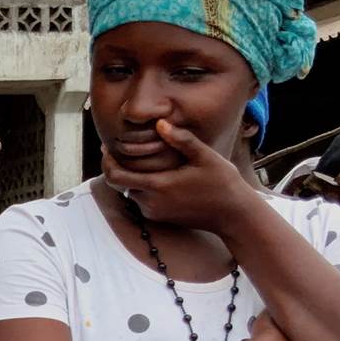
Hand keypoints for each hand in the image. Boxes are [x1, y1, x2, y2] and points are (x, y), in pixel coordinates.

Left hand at [101, 119, 261, 232]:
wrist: (232, 215)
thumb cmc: (222, 183)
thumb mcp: (205, 156)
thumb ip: (182, 140)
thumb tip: (160, 123)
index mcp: (158, 186)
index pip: (116, 176)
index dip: (107, 161)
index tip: (107, 146)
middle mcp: (151, 202)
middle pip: (119, 184)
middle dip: (114, 167)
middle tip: (114, 149)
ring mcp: (154, 212)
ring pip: (129, 192)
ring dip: (128, 177)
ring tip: (133, 158)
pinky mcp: (160, 217)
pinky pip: (140, 200)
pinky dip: (139, 186)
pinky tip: (150, 172)